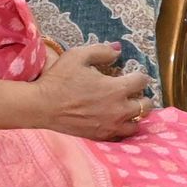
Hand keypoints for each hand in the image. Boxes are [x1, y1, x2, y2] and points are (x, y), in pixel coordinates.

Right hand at [8, 40, 151, 140]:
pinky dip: (123, 128)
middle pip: (145, 105)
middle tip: (133, 93)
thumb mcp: (78, 56)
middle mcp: (118, 110)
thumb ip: (101, 51)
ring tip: (127, 109)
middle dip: (142, 97)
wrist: (41, 106)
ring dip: (135, 115)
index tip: (135, 75)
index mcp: (116, 89)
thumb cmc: (59, 79)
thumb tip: (118, 50)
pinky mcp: (101, 136)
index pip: (142, 81)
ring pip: (137, 124)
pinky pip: (121, 136)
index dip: (140, 76)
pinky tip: (116, 122)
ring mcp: (110, 126)